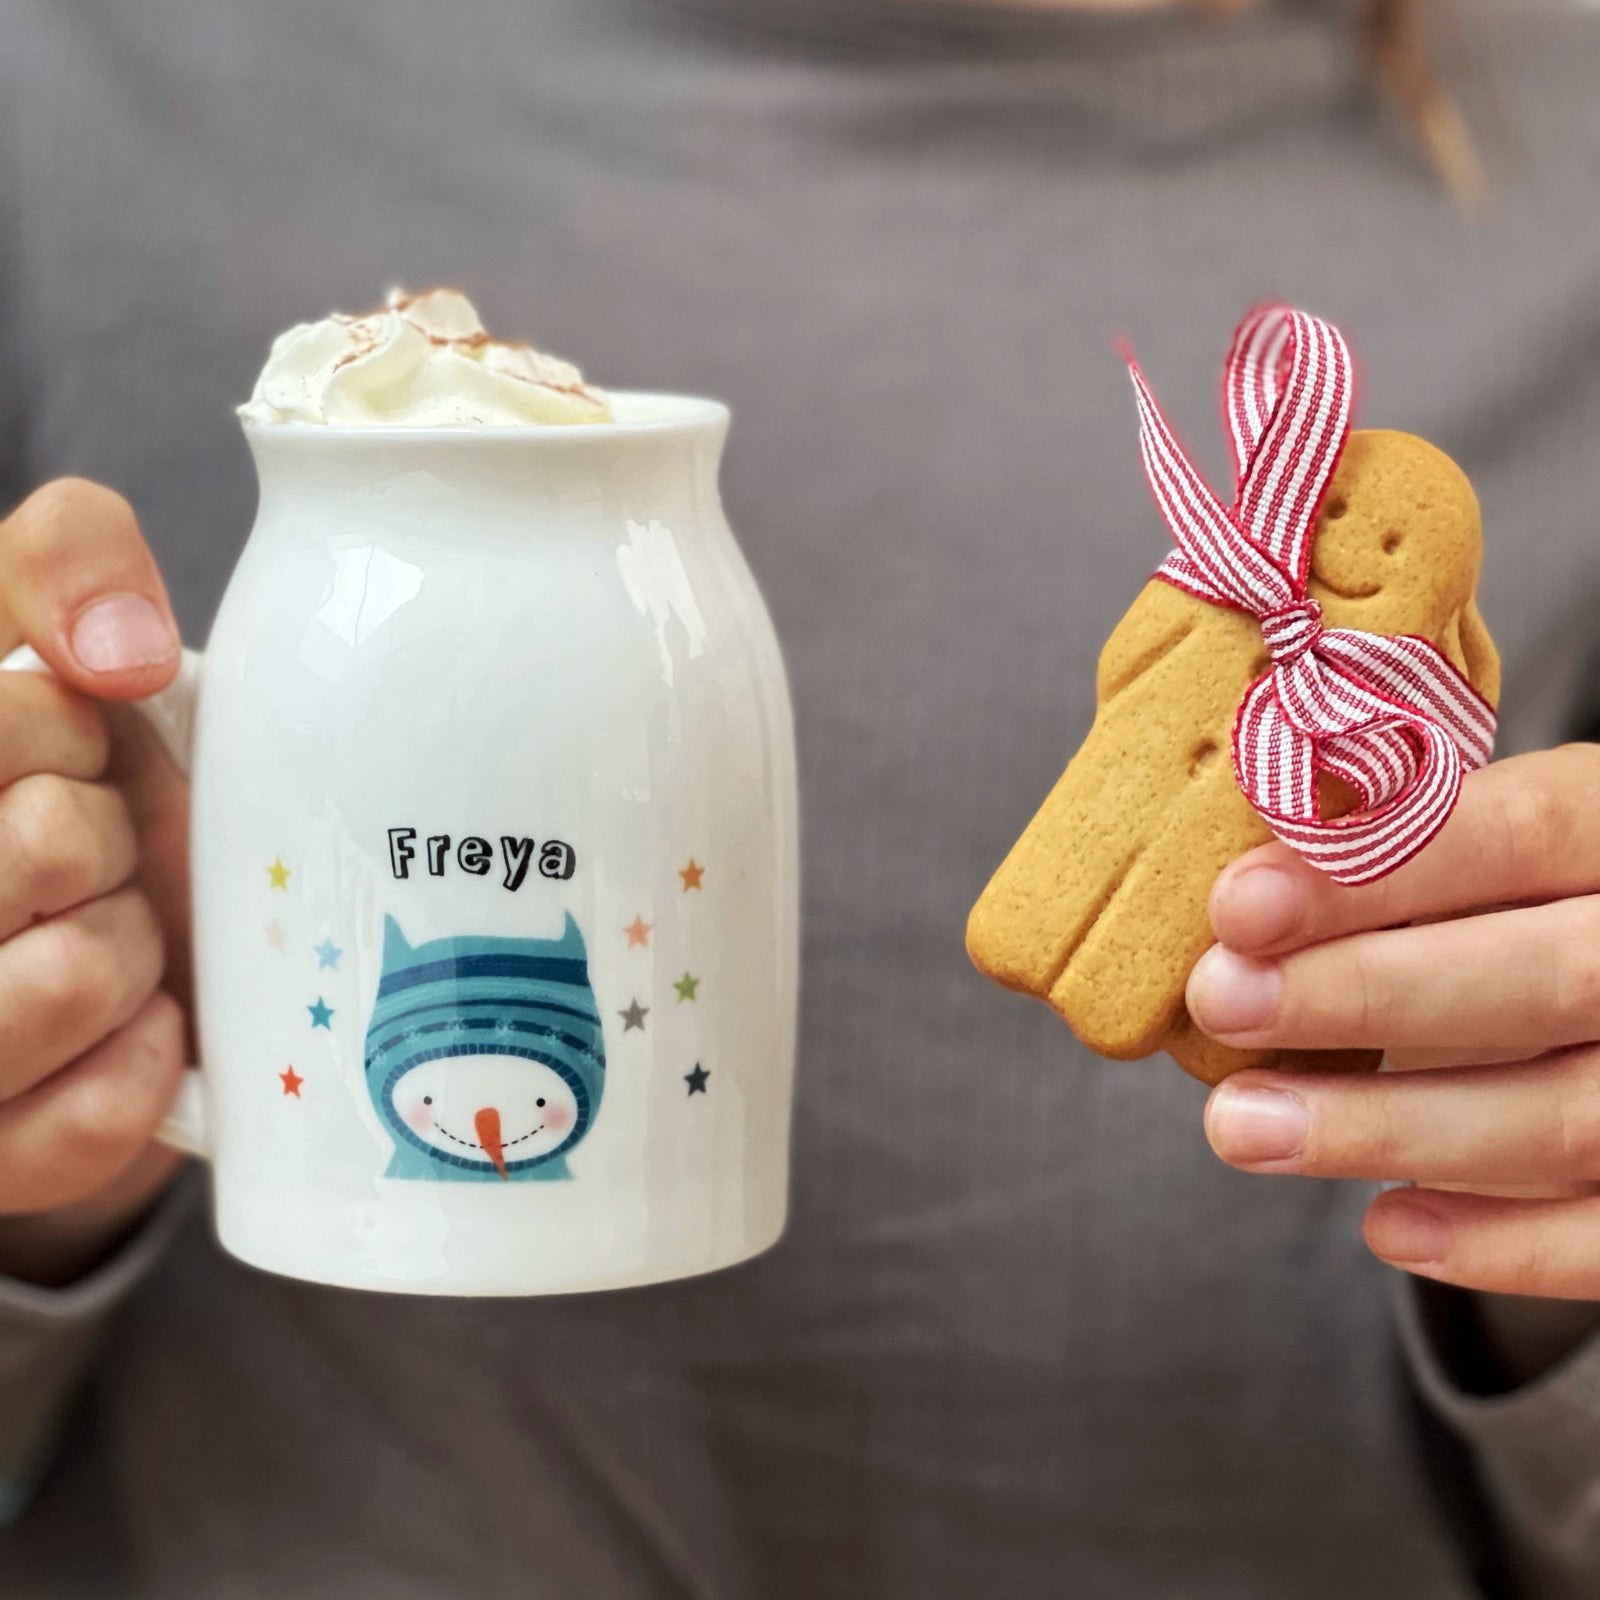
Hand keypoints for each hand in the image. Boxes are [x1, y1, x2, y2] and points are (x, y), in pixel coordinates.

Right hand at [0, 480, 189, 1286]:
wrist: (106, 906)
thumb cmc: (60, 761)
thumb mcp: (41, 615)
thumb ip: (67, 559)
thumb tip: (121, 655)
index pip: (13, 729)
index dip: (64, 730)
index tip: (60, 745)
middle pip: (50, 845)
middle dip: (103, 831)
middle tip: (84, 844)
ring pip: (73, 978)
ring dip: (128, 939)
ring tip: (100, 928)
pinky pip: (92, 1122)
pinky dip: (144, 1056)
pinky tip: (130, 1018)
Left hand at [1191, 744, 1599, 1300]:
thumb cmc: (1521, 908)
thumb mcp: (1489, 850)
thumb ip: (1397, 854)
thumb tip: (1233, 902)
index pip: (1521, 831)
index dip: (1374, 873)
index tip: (1236, 907)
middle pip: (1546, 977)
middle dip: (1363, 993)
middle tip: (1221, 1001)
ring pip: (1565, 1120)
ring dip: (1383, 1128)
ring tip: (1240, 1125)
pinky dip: (1498, 1244)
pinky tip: (1385, 1225)